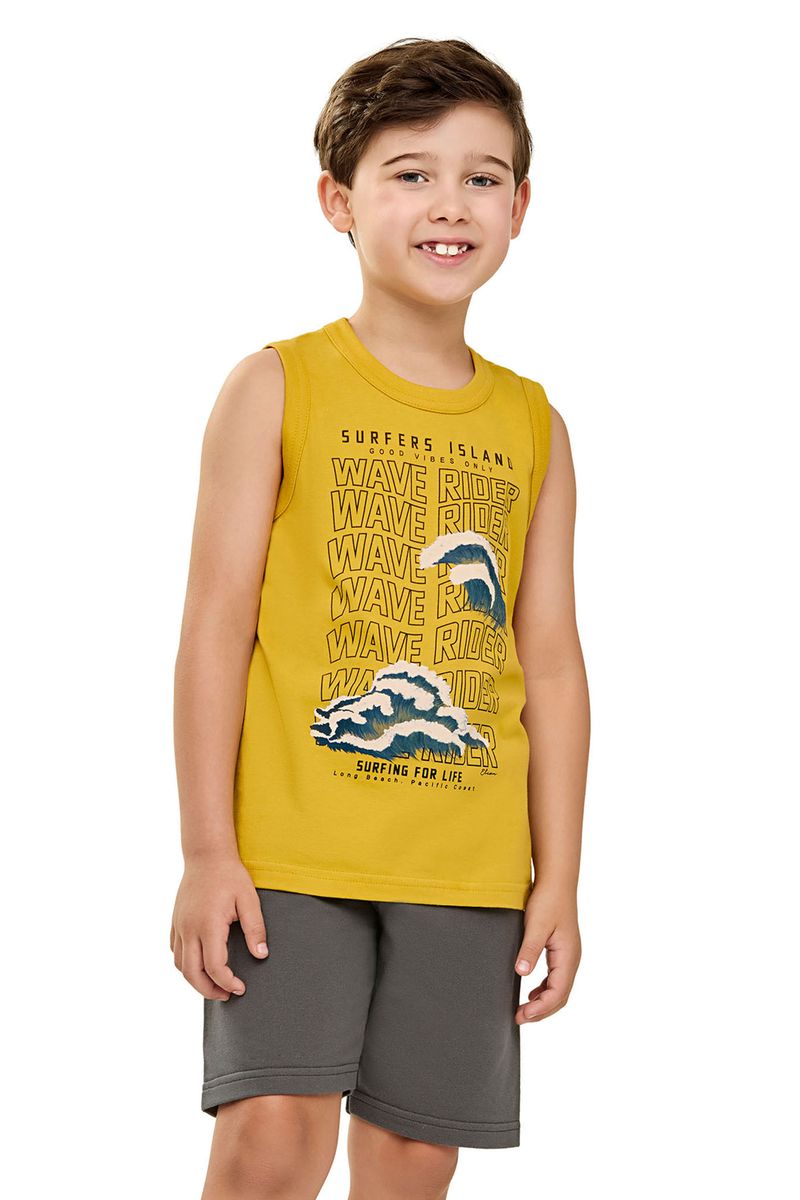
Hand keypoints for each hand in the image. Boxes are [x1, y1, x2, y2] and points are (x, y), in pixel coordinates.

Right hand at [169, 856, 268, 999]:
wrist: (206, 855)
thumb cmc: (230, 876)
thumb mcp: (249, 900)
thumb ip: (255, 929)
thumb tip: (261, 955)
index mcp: (208, 924)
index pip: (214, 967)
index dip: (227, 983)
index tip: (240, 988)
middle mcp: (189, 928)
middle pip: (192, 973)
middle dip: (209, 990)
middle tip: (226, 995)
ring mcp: (179, 925)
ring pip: (180, 965)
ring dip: (195, 980)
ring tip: (214, 984)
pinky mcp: (175, 922)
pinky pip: (175, 951)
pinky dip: (186, 964)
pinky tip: (200, 964)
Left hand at [513, 882, 580, 1024]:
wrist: (557, 882)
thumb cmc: (547, 901)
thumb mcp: (536, 925)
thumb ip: (530, 949)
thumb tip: (522, 973)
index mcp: (568, 956)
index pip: (558, 993)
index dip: (540, 1008)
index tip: (522, 1015)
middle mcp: (572, 959)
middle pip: (560, 996)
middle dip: (541, 1011)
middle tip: (518, 1018)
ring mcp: (568, 956)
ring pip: (559, 989)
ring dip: (543, 1003)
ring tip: (523, 1010)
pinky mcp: (562, 951)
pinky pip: (556, 979)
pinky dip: (544, 991)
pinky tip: (531, 993)